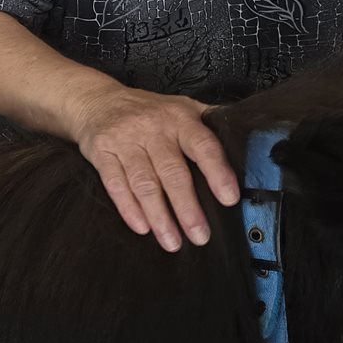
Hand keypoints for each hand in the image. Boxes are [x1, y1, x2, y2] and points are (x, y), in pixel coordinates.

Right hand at [72, 85, 238, 249]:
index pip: (202, 146)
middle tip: (200, 236)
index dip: (217, 172)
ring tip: (172, 242)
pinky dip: (128, 208)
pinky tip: (142, 227)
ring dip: (159, 216)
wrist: (96, 100)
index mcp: (179, 118)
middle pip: (172, 172)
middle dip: (187, 208)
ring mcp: (125, 140)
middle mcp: (153, 129)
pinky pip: (116, 184)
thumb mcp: (181, 106)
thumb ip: (209, 122)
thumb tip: (246, 138)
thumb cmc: (147, 109)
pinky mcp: (101, 153)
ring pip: (144, 183)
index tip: (228, 199)